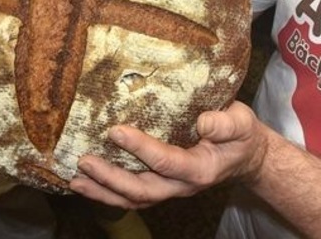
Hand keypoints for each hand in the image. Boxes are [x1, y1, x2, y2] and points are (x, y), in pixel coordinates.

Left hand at [70, 101, 268, 209]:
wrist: (244, 156)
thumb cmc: (240, 135)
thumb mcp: (241, 123)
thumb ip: (225, 123)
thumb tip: (203, 122)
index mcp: (200, 169)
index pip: (166, 161)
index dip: (140, 148)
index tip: (116, 130)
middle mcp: (181, 185)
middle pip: (142, 190)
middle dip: (111, 178)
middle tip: (85, 160)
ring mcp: (170, 189)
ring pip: (133, 198)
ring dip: (102, 191)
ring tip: (76, 178)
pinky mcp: (160, 185)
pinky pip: (131, 194)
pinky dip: (107, 191)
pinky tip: (87, 181)